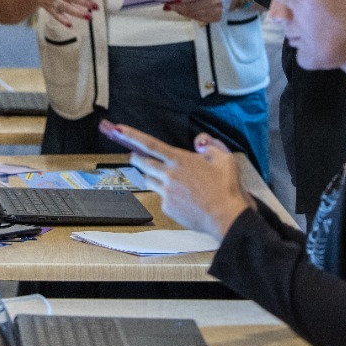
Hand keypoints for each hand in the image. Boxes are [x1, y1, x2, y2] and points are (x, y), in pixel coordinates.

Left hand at [115, 124, 250, 238]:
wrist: (226, 216)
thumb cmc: (226, 188)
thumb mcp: (224, 157)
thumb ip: (210, 144)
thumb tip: (199, 142)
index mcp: (180, 160)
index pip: (150, 144)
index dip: (131, 135)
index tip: (118, 129)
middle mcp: (169, 175)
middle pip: (142, 163)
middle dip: (135, 157)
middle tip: (133, 155)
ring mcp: (167, 192)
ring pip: (149, 180)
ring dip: (151, 175)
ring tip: (164, 177)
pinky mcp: (168, 208)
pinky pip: (161, 198)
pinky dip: (166, 195)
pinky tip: (181, 197)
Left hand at [164, 0, 223, 24]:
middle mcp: (216, 1)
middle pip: (194, 7)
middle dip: (179, 7)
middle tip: (167, 5)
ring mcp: (216, 12)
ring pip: (194, 14)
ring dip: (181, 12)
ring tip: (171, 8)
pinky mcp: (215, 18)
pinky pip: (198, 18)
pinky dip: (188, 15)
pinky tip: (181, 12)